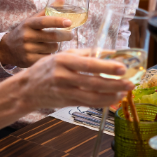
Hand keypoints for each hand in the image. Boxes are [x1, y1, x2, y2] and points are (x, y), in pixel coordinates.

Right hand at [0, 14, 74, 67]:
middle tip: (71, 34)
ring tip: (51, 44)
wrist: (7, 49)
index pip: (44, 21)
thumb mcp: (33, 20)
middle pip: (53, 36)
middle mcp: (27, 36)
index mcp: (29, 24)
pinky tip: (45, 52)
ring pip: (53, 48)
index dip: (57, 21)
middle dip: (66, 35)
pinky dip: (50, 54)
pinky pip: (48, 57)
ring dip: (56, 46)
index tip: (69, 22)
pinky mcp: (29, 61)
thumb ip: (48, 10)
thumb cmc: (25, 31)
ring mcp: (27, 49)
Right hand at [16, 50, 134, 110]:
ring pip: (91, 96)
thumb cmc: (47, 68)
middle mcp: (63, 77)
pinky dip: (102, 102)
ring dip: (110, 95)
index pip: (88, 64)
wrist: (27, 89)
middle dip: (114, 84)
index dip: (106, 67)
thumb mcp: (63, 55)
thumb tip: (112, 52)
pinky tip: (113, 99)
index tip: (122, 68)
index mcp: (63, 61)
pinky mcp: (66, 102)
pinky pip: (87, 104)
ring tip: (125, 92)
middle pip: (92, 82)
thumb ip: (86, 53)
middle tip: (130, 83)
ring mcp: (64, 92)